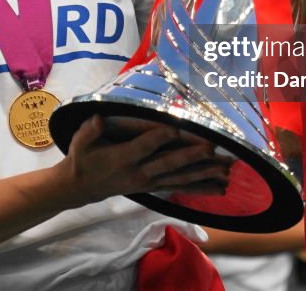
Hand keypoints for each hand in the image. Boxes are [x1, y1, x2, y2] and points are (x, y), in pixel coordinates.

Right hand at [55, 116, 230, 205]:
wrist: (82, 187)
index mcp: (122, 159)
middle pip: (168, 164)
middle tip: (211, 148)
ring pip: (180, 178)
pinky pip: (180, 187)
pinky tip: (220, 186)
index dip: (158, 137)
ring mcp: (149, 182)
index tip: (174, 128)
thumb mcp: (80, 142)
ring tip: (225, 169)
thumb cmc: (83, 158)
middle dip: (190, 156)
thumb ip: (90, 131)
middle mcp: (138, 173)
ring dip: (204, 173)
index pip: (143, 146)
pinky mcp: (155, 187)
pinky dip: (201, 188)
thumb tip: (99, 118)